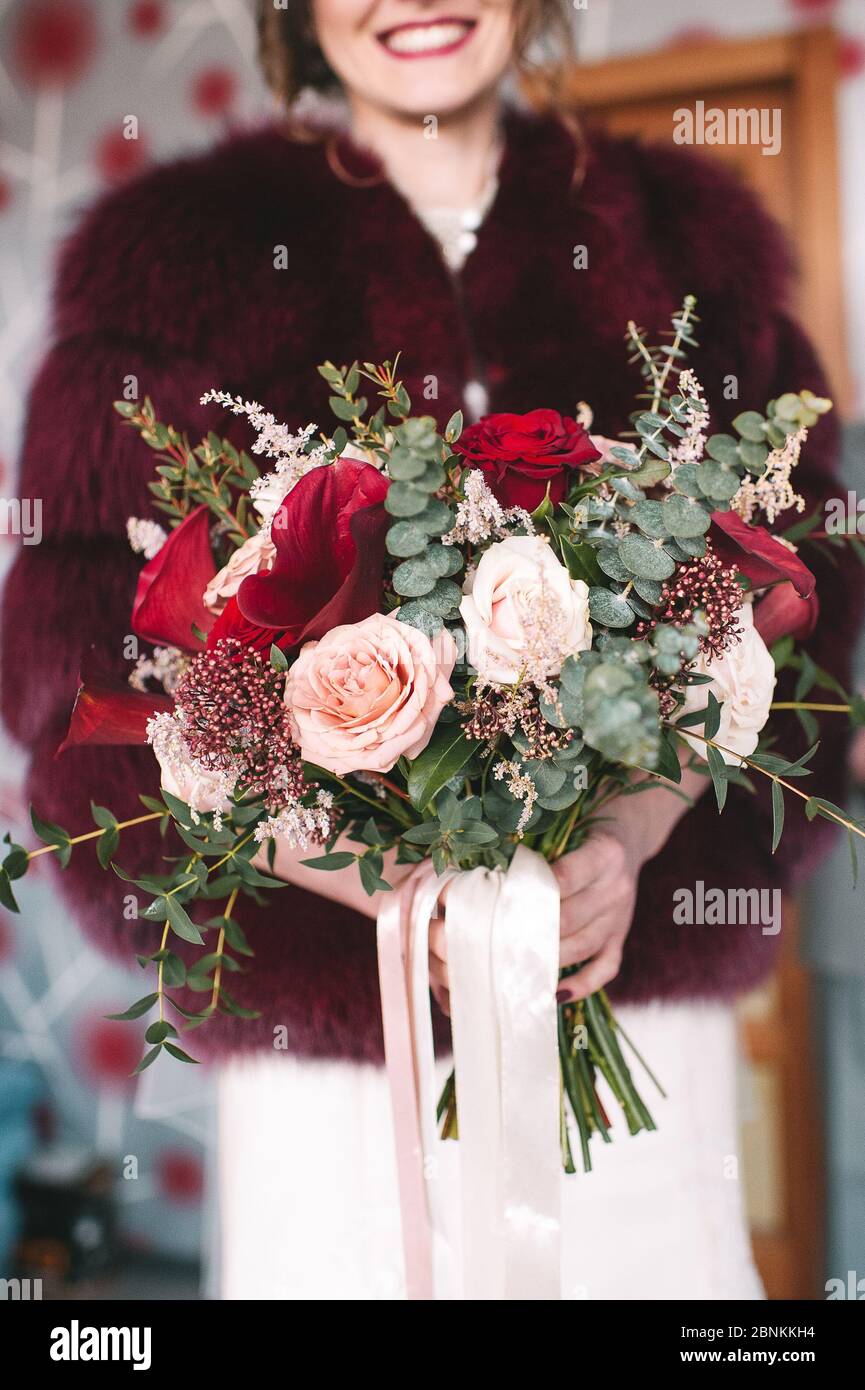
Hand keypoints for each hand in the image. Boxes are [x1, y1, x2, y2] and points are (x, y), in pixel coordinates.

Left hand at [428, 758, 707, 1014]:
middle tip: (492, 943)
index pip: (565, 878)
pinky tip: (555, 994)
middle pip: (569, 918)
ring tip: (512, 969)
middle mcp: (616, 887)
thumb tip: (489, 875)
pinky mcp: (621, 937)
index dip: (532, 892)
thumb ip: (539, 851)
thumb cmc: (583, 831)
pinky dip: (582, 985)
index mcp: (604, 854)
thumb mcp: (568, 828)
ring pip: (582, 946)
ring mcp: (620, 916)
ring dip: (547, 960)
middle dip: (530, 933)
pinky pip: (606, 968)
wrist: (630, 836)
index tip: (500, 903)